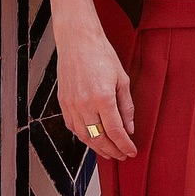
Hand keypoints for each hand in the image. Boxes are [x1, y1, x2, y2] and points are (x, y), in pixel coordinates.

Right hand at [56, 21, 136, 159]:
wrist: (78, 40)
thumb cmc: (101, 55)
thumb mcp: (122, 79)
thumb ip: (126, 107)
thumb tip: (129, 128)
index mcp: (103, 97)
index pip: (116, 131)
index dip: (124, 145)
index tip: (131, 151)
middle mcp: (85, 104)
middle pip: (99, 138)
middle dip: (112, 150)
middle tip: (121, 155)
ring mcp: (71, 104)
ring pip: (84, 136)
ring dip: (97, 147)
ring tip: (108, 152)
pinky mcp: (63, 102)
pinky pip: (73, 126)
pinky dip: (83, 136)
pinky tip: (92, 138)